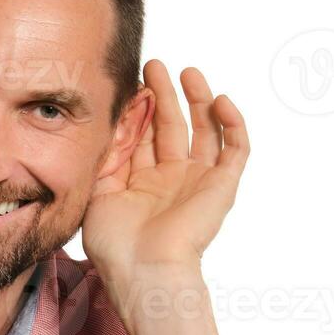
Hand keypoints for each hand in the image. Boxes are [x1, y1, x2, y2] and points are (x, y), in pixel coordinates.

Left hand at [81, 60, 249, 283]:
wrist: (145, 269)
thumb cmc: (116, 243)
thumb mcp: (97, 192)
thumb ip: (105, 158)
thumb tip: (110, 122)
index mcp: (141, 183)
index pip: (143, 135)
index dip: (138, 109)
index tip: (129, 83)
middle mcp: (171, 179)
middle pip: (171, 126)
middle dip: (163, 94)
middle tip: (154, 65)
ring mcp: (197, 181)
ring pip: (204, 130)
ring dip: (198, 99)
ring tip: (186, 72)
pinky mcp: (222, 186)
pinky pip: (236, 149)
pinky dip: (233, 123)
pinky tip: (221, 100)